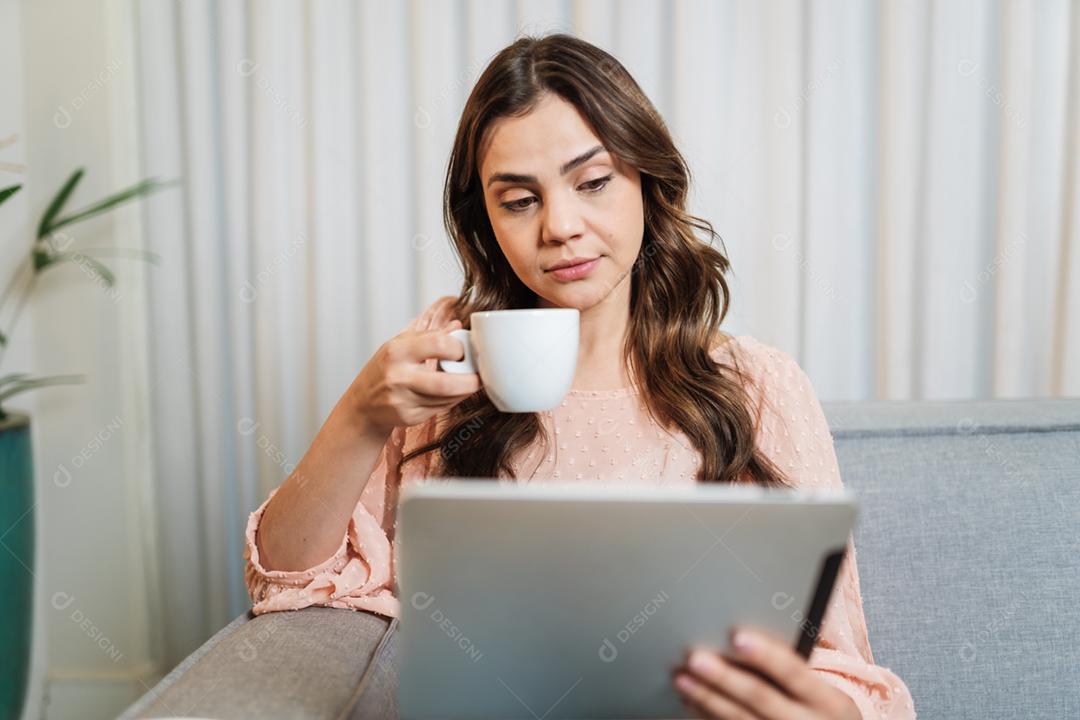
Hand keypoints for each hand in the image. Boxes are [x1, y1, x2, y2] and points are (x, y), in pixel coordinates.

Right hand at [342, 319, 480, 434]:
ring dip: (464, 391)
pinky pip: (441, 409)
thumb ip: (430, 335)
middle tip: (479, 375)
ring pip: (447, 398)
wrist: (363, 404)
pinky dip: (452, 401)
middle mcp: (398, 377)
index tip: (463, 350)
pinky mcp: (409, 417)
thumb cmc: (384, 369)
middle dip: (470, 380)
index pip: (438, 344)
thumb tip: (458, 326)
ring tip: (467, 382)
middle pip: (446, 382)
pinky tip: (451, 393)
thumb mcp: (400, 345)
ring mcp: (402, 400)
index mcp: (397, 351)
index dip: (458, 348)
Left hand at [672, 628, 860, 719]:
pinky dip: (708, 716)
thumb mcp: (823, 693)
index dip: (766, 655)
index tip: (737, 636)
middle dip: (725, 677)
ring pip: (740, 719)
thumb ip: (792, 670)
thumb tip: (744, 634)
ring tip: (681, 678)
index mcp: (829, 701)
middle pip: (761, 697)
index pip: (794, 672)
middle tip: (695, 658)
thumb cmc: (821, 711)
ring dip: (707, 698)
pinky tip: (690, 701)